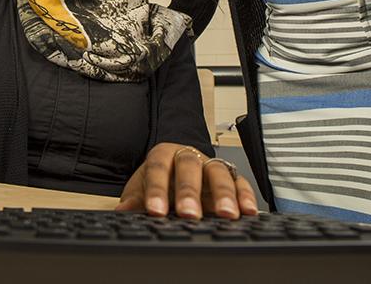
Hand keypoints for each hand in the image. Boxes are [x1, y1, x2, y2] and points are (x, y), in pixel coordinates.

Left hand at [116, 142, 258, 219]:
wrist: (177, 172)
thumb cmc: (159, 182)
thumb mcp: (141, 190)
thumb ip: (134, 200)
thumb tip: (122, 212)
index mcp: (163, 154)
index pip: (158, 169)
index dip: (157, 190)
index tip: (155, 211)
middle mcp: (188, 156)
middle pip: (190, 167)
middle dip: (190, 192)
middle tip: (189, 214)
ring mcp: (210, 165)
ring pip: (218, 172)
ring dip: (224, 193)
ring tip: (226, 215)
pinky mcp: (230, 176)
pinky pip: (240, 182)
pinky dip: (246, 195)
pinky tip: (248, 211)